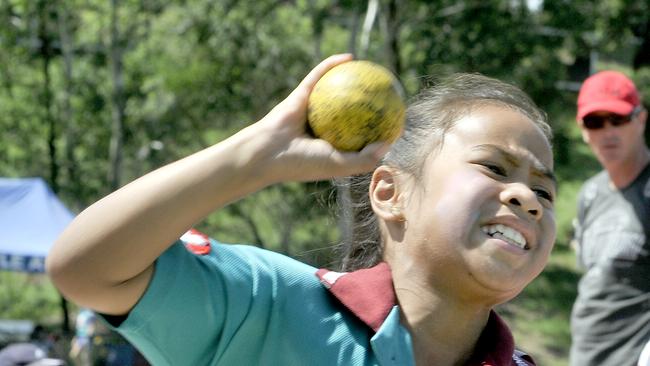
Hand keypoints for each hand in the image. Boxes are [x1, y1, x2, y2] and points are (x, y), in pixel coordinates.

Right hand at [253, 54, 390, 182]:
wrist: (269, 153)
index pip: (360, 136)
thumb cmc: (302, 163)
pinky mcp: (301, 94)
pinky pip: (319, 75)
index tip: (397, 120)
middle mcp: (323, 127)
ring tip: (372, 69)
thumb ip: (364, 159)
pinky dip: (332, 64)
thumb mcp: (339, 165)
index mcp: (332, 146)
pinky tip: (350, 56)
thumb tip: (388, 144)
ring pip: (335, 90)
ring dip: (352, 78)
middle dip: (368, 101)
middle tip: (388, 93)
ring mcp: (312, 109)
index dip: (379, 128)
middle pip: (351, 111)